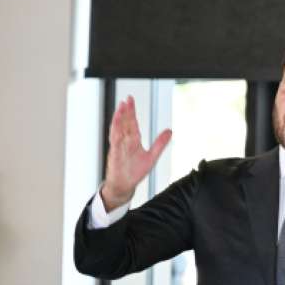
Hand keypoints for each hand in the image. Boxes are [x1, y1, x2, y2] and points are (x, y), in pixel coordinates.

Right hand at [101, 95, 172, 210]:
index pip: (133, 123)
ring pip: (118, 130)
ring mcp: (119, 147)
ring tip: (121, 108)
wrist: (125, 185)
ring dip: (119, 119)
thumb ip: (160, 143)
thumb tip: (169, 131)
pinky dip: (115, 133)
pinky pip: (115, 142)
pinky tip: (116, 125)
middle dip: (126, 111)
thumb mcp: (152, 156)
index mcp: (133, 140)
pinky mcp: (115, 154)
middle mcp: (125, 141)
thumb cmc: (135, 171)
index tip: (130, 100)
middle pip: (125, 123)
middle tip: (128, 99)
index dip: (132, 111)